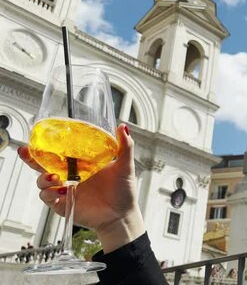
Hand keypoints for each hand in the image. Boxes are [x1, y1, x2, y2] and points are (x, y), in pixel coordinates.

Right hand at [19, 123, 144, 252]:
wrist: (122, 215)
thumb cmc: (123, 191)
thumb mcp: (125, 166)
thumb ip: (125, 147)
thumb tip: (122, 127)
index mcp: (81, 164)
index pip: (60, 152)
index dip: (46, 145)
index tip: (37, 138)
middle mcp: (70, 176)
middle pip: (43, 165)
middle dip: (31, 158)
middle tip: (26, 152)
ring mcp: (65, 191)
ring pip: (42, 182)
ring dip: (42, 178)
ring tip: (54, 178)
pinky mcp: (63, 205)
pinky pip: (48, 198)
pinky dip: (51, 194)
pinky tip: (63, 191)